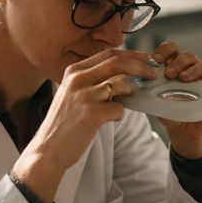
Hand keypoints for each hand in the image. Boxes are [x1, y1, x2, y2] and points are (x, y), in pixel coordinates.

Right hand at [12, 49, 156, 202]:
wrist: (49, 148)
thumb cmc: (65, 122)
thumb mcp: (73, 93)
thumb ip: (92, 80)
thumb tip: (123, 74)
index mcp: (74, 71)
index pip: (108, 54)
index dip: (131, 54)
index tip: (145, 59)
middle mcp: (78, 79)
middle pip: (118, 62)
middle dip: (140, 66)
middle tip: (152, 74)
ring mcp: (84, 96)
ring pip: (121, 83)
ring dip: (131, 91)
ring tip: (128, 100)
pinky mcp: (91, 114)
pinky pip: (120, 108)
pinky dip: (120, 114)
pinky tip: (111, 119)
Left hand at [152, 41, 201, 159]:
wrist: (182, 129)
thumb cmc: (169, 110)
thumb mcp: (156, 100)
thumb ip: (149, 91)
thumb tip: (136, 87)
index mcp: (174, 64)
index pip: (171, 49)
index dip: (164, 51)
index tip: (155, 59)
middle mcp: (190, 67)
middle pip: (187, 56)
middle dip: (177, 62)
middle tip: (169, 73)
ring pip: (201, 66)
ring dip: (191, 70)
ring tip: (183, 78)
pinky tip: (201, 87)